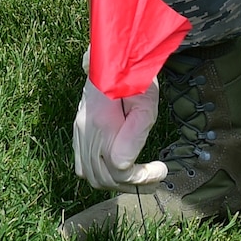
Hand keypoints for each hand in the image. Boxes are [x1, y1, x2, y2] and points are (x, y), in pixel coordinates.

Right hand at [72, 51, 165, 192]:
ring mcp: (79, 131)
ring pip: (91, 175)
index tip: (162, 169)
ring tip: (140, 179)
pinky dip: (100, 175)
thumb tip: (124, 165)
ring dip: (117, 183)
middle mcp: (86, 131)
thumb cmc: (135, 76)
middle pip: (104, 177)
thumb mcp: (146, 101)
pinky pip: (81, 165)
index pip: (119, 169)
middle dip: (132, 185)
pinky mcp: (78, 129)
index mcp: (102, 124)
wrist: (114, 56)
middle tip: (155, 178)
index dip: (142, 177)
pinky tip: (118, 170)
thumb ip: (135, 133)